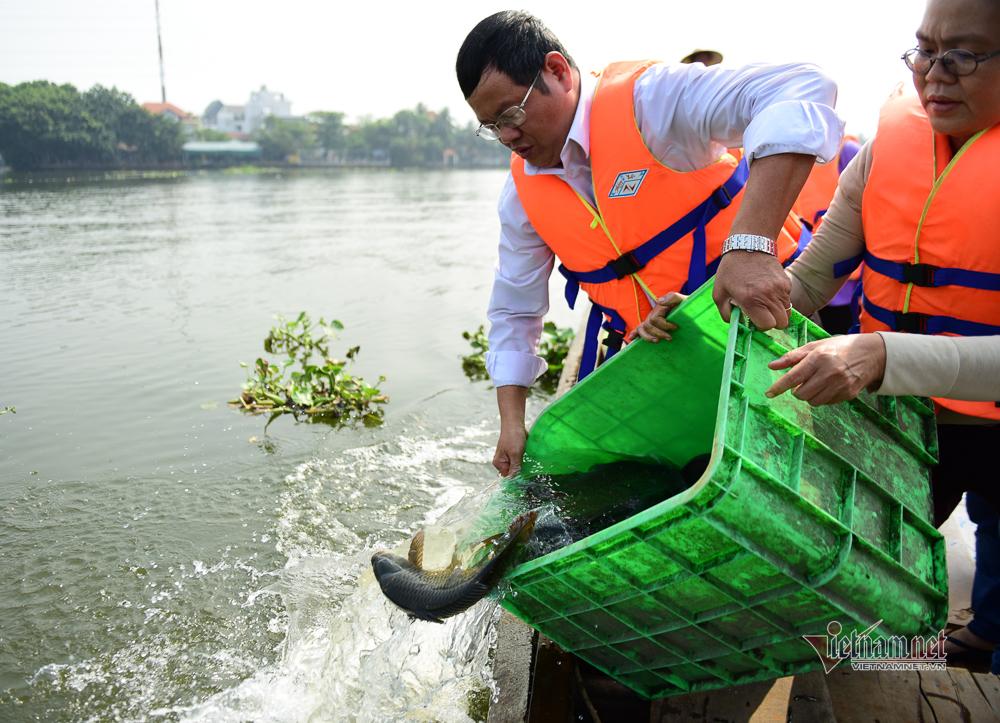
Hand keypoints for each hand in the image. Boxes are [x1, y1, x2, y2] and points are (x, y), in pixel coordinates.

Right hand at [493, 423, 526, 476]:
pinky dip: (526, 460)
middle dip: (521, 471)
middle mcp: (503, 462)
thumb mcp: (515, 453)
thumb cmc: (513, 437)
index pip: (508, 476)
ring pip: (518, 467)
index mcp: (499, 463)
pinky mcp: (515, 453)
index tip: (526, 479)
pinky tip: (530, 458)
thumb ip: (515, 467)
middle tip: (530, 469)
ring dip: (524, 465)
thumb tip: (515, 480)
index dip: (517, 478)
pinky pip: (521, 461)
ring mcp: (509, 458)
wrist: (515, 423)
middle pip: (514, 472)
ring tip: (530, 461)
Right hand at [627, 292, 684, 342]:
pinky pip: (640, 329)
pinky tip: (632, 339)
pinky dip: (635, 333)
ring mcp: (651, 319)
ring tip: (657, 341)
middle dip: (658, 333)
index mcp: (660, 307)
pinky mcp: (652, 325)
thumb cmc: (688, 306)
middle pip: (648, 325)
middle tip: (670, 338)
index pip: (655, 319)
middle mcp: (654, 313)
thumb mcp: (683, 300)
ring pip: (642, 329)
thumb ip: (673, 297)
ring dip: (648, 337)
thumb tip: (659, 302)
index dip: (664, 325)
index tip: (676, 327)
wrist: (692, 310)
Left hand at [713, 251, 791, 329]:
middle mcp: (768, 295)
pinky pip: (787, 300)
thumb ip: (725, 312)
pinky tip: (768, 292)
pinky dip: (780, 301)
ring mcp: (780, 289)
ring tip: (765, 303)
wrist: (749, 245)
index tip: (754, 320)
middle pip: (781, 323)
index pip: (766, 325)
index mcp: (751, 300)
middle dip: (772, 322)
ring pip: (787, 312)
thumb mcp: (719, 292)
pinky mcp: (786, 282)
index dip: (760, 326)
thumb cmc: (731, 269)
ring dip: (777, 312)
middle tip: (762, 315)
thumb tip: (734, 324)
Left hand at [765, 333, 886, 405]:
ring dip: (809, 395)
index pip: (793, 377)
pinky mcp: (848, 394)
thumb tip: (772, 366)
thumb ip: (793, 356)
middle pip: (801, 394)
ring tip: (817, 382)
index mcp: (819, 358)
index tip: (768, 394)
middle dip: (796, 390)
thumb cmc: (839, 347)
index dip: (779, 387)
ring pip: (813, 401)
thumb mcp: (816, 346)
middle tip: (802, 382)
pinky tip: (829, 385)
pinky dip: (822, 397)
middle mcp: (830, 373)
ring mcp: (840, 385)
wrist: (872, 354)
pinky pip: (826, 403)